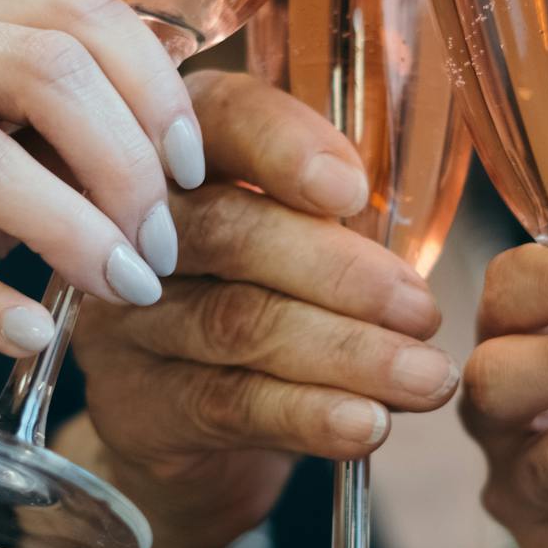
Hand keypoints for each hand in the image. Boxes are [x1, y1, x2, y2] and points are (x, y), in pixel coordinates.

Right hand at [0, 0, 205, 356]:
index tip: (193, 172)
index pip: (83, 16)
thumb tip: (184, 166)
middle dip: (126, 167)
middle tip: (158, 248)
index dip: (156, 90)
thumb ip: (59, 140)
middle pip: (48, 71)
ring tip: (122, 289)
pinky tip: (33, 335)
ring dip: (72, 233)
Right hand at [65, 70, 456, 547]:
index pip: (222, 117)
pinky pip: (229, 405)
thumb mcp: (303, 243)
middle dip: (341, 272)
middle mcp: (134, 225)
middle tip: (421, 311)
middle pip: (228, 231)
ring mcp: (123, 318)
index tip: (354, 191)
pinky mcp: (135, 406)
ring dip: (348, 352)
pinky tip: (368, 424)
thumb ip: (341, 219)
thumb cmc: (268, 306)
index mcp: (186, 152)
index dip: (285, 146)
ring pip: (237, 323)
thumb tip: (416, 254)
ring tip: (425, 378)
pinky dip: (310, 414)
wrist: (194, 430)